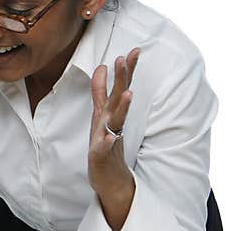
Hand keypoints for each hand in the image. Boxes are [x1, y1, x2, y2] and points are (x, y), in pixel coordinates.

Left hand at [89, 48, 138, 201]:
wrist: (110, 179)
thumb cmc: (105, 145)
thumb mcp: (99, 116)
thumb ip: (100, 93)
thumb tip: (101, 68)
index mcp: (109, 113)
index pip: (117, 88)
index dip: (123, 71)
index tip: (131, 50)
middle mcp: (111, 123)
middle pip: (119, 97)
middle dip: (123, 78)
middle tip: (129, 57)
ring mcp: (108, 139)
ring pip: (116, 120)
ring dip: (122, 107)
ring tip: (128, 94)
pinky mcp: (102, 156)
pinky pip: (105, 148)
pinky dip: (109, 142)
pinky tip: (112, 137)